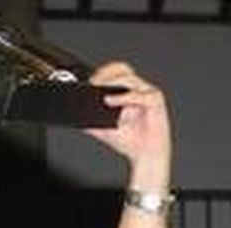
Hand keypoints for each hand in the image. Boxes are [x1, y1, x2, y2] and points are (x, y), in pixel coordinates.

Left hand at [86, 63, 172, 191]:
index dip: (102, 73)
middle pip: (123, 69)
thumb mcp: (103, 130)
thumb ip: (91, 122)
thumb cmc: (130, 140)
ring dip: (113, 84)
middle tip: (94, 83)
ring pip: (130, 79)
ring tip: (103, 97)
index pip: (115, 72)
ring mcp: (147, 93)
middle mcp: (138, 89)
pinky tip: (113, 101)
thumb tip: (75, 118)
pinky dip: (125, 97)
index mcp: (127, 92)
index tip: (89, 81)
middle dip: (106, 73)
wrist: (145, 155)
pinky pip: (140, 95)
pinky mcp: (156, 101)